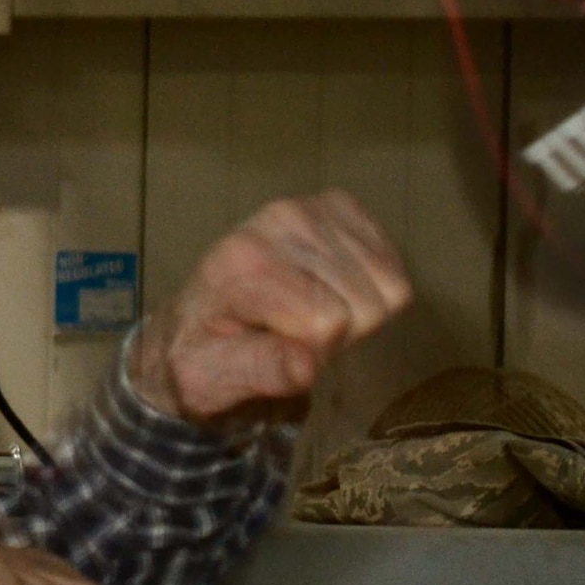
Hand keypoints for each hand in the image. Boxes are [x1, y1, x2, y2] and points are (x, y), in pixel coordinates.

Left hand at [132, 191, 411, 425]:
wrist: (192, 320)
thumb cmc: (203, 356)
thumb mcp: (212, 379)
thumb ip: (260, 371)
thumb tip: (305, 366)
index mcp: (243, 262)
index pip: (328, 321)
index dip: (317, 353)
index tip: (283, 353)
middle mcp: (278, 220)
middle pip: (365, 304)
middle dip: (340, 333)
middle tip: (295, 334)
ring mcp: (311, 206)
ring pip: (387, 283)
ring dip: (357, 310)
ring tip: (309, 314)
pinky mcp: (337, 205)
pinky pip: (391, 261)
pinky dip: (371, 286)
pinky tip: (330, 291)